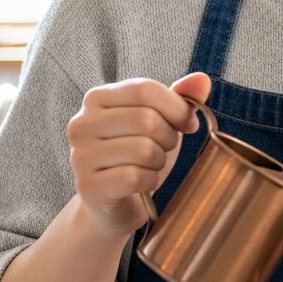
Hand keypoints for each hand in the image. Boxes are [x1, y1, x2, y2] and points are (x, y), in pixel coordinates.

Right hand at [67, 72, 211, 237]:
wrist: (116, 202)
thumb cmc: (140, 155)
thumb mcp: (162, 121)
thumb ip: (180, 98)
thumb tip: (202, 79)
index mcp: (97, 98)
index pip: (145, 89)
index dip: (176, 107)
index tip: (187, 124)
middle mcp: (81, 123)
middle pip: (146, 120)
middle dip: (169, 138)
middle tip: (163, 149)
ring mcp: (80, 155)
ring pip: (143, 150)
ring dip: (159, 161)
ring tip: (150, 165)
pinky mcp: (87, 186)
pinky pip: (135, 178)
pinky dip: (150, 182)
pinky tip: (142, 183)